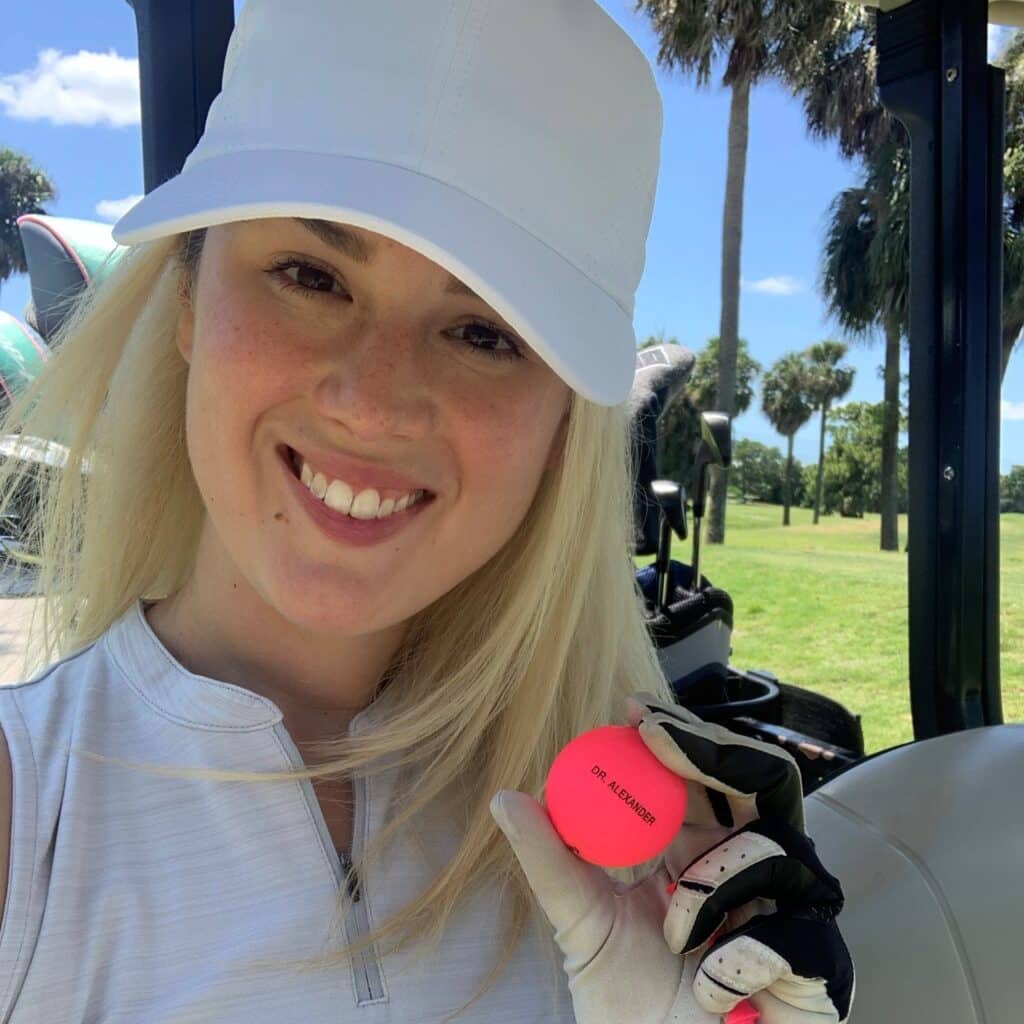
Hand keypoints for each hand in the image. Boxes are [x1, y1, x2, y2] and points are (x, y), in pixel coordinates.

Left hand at [488, 691, 853, 1022]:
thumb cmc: (630, 1002)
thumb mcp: (582, 925)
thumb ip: (551, 861)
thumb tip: (504, 797)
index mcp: (705, 846)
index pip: (707, 769)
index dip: (679, 732)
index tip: (634, 711)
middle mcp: (758, 865)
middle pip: (764, 778)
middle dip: (713, 751)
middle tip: (657, 741)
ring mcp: (797, 911)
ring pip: (776, 847)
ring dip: (712, 885)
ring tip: (676, 933)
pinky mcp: (822, 970)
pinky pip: (792, 937)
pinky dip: (737, 962)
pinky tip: (713, 991)